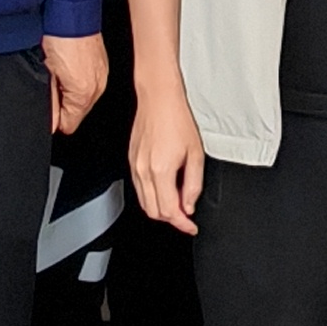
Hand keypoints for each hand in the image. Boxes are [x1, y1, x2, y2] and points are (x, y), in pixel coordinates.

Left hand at [40, 31, 108, 136]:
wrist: (72, 8)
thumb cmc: (57, 36)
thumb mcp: (45, 72)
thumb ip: (49, 102)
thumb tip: (50, 123)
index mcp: (83, 93)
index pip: (69, 125)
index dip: (55, 118)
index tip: (47, 105)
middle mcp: (98, 86)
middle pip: (78, 112)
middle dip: (63, 103)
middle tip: (50, 83)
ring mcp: (103, 74)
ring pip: (84, 97)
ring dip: (71, 90)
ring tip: (58, 70)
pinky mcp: (103, 63)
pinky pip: (91, 81)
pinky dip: (79, 77)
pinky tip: (68, 63)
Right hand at [129, 86, 205, 235]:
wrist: (158, 99)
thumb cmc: (177, 119)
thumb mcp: (195, 154)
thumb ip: (193, 184)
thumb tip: (189, 205)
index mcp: (161, 170)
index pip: (169, 211)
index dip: (182, 223)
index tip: (191, 226)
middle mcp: (144, 171)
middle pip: (154, 212)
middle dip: (172, 219)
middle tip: (186, 216)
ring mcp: (135, 166)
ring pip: (145, 203)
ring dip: (161, 210)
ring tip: (177, 204)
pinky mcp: (131, 161)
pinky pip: (139, 189)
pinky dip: (151, 197)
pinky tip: (164, 190)